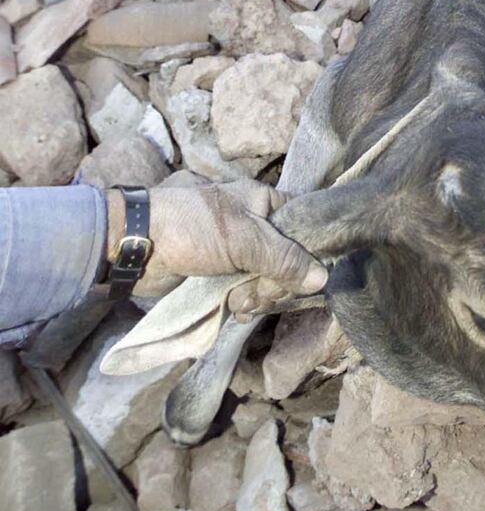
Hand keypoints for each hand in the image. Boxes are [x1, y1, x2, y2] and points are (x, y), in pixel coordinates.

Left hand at [106, 181, 326, 310]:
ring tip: (238, 301)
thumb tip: (323, 277)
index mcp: (262, 201)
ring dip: (257, 295)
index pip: (304, 222)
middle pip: (288, 259)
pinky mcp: (221, 273)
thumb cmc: (192, 229)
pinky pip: (247, 290)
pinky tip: (234, 308)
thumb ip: (285, 259)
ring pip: (268, 278)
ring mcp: (238, 251)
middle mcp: (255, 225)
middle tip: (259, 291)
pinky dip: (244, 302)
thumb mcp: (245, 240)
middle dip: (276, 281)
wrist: (136, 248)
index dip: (310, 249)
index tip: (305, 273)